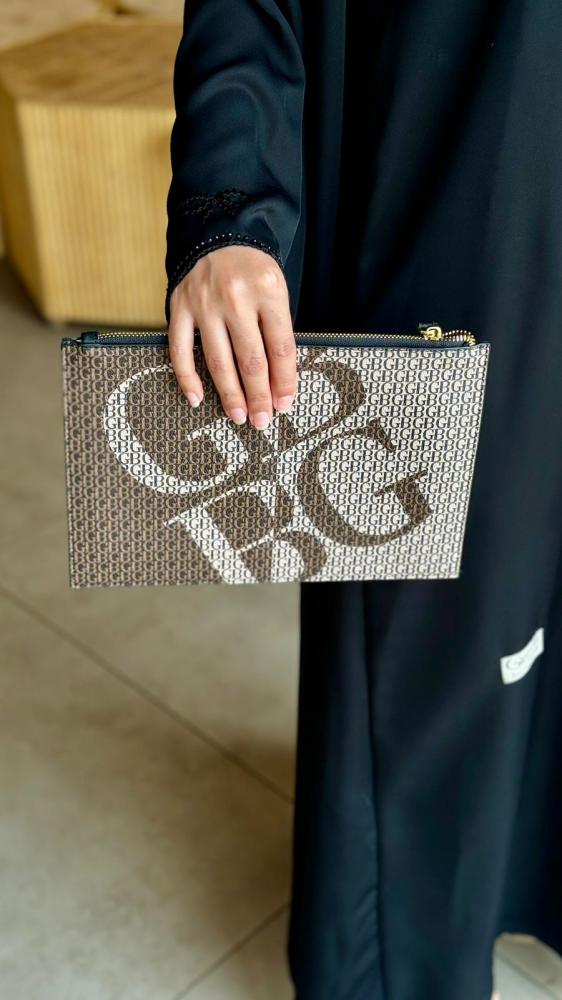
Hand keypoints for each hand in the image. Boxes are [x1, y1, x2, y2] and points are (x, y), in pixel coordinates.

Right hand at [168, 245, 296, 429]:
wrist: (219, 233)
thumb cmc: (253, 271)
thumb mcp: (276, 292)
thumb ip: (277, 332)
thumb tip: (280, 384)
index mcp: (268, 291)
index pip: (281, 347)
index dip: (284, 381)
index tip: (285, 405)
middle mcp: (235, 297)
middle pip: (251, 359)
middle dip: (259, 396)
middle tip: (262, 421)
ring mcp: (204, 303)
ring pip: (218, 360)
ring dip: (229, 394)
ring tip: (238, 416)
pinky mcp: (179, 306)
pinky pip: (180, 350)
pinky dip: (187, 378)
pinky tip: (197, 399)